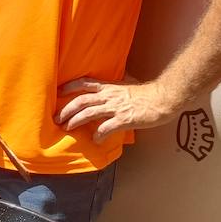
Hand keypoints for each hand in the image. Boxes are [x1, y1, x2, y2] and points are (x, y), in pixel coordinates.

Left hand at [55, 78, 177, 141]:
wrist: (163, 99)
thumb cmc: (147, 93)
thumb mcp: (127, 84)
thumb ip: (116, 86)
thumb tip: (114, 81)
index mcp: (109, 87)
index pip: (84, 83)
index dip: (69, 87)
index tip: (58, 92)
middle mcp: (109, 96)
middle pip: (81, 101)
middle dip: (66, 110)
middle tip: (57, 118)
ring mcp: (115, 108)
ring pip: (88, 113)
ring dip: (75, 121)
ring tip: (67, 128)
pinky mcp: (124, 119)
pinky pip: (106, 128)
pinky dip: (98, 134)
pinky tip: (95, 140)